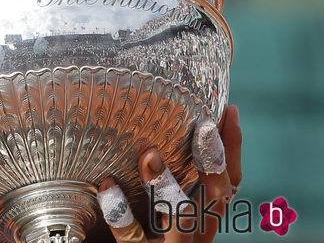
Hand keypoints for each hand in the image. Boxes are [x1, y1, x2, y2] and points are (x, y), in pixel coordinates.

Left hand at [97, 104, 242, 242]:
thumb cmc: (153, 240)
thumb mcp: (166, 215)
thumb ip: (169, 185)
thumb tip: (155, 134)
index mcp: (204, 220)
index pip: (229, 182)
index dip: (232, 148)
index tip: (228, 110)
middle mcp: (197, 236)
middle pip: (217, 197)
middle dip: (214, 160)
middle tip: (205, 125)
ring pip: (181, 219)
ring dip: (167, 185)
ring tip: (149, 153)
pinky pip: (132, 238)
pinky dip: (120, 212)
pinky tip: (107, 186)